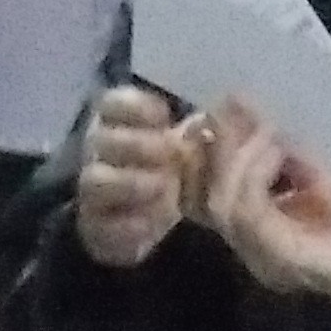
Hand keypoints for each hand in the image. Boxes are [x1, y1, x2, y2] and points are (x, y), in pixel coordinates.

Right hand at [73, 85, 196, 269]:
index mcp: (120, 124)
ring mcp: (94, 191)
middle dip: (138, 144)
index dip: (134, 106)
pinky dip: (128, 224)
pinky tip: (153, 225)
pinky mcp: (96, 227)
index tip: (164, 116)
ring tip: (165, 191)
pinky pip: (102, 223)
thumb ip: (208, 129)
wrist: (153, 220)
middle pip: (101, 138)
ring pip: (96, 179)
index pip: (111, 103)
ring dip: (131, 182)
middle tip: (172, 154)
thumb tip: (235, 104)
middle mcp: (100, 154)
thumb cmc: (175, 172)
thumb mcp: (195, 148)